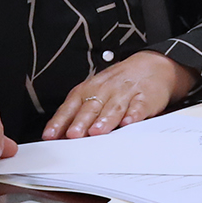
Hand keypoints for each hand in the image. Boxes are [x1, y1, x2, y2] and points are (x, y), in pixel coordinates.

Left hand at [42, 51, 195, 139]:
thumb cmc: (117, 84)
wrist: (151, 66)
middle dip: (80, 122)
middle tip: (73, 135)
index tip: (50, 135)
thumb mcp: (94, 93)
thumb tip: (57, 135)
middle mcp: (104, 91)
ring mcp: (125, 94)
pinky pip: (138, 107)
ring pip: (113, 108)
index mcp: (88, 90)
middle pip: (90, 108)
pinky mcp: (145, 99)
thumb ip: (77, 113)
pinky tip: (128, 122)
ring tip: (97, 132)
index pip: (70, 107)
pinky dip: (133, 115)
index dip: (60, 121)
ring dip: (104, 120)